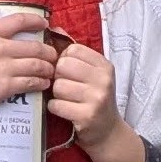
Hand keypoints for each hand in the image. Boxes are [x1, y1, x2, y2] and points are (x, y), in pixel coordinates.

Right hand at [0, 8, 58, 161]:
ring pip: (37, 64)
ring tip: (51, 71)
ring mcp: (3, 68)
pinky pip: (31, 82)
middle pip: (34, 46)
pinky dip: (41, 83)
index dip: (35, 21)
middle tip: (53, 55)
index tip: (44, 24)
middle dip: (48, 51)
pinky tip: (43, 84)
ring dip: (48, 68)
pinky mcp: (5, 87)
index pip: (17, 21)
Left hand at [51, 40, 146, 161]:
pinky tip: (65, 110)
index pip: (71, 50)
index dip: (63, 61)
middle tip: (65, 88)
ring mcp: (97, 98)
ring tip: (67, 100)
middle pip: (62, 66)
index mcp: (104, 66)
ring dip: (56, 95)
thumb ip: (74, 53)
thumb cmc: (94, 99)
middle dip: (57, 77)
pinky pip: (56, 105)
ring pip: (57, 86)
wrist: (107, 133)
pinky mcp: (87, 116)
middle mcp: (104, 80)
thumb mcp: (91, 74)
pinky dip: (55, 108)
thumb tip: (53, 29)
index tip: (69, 73)